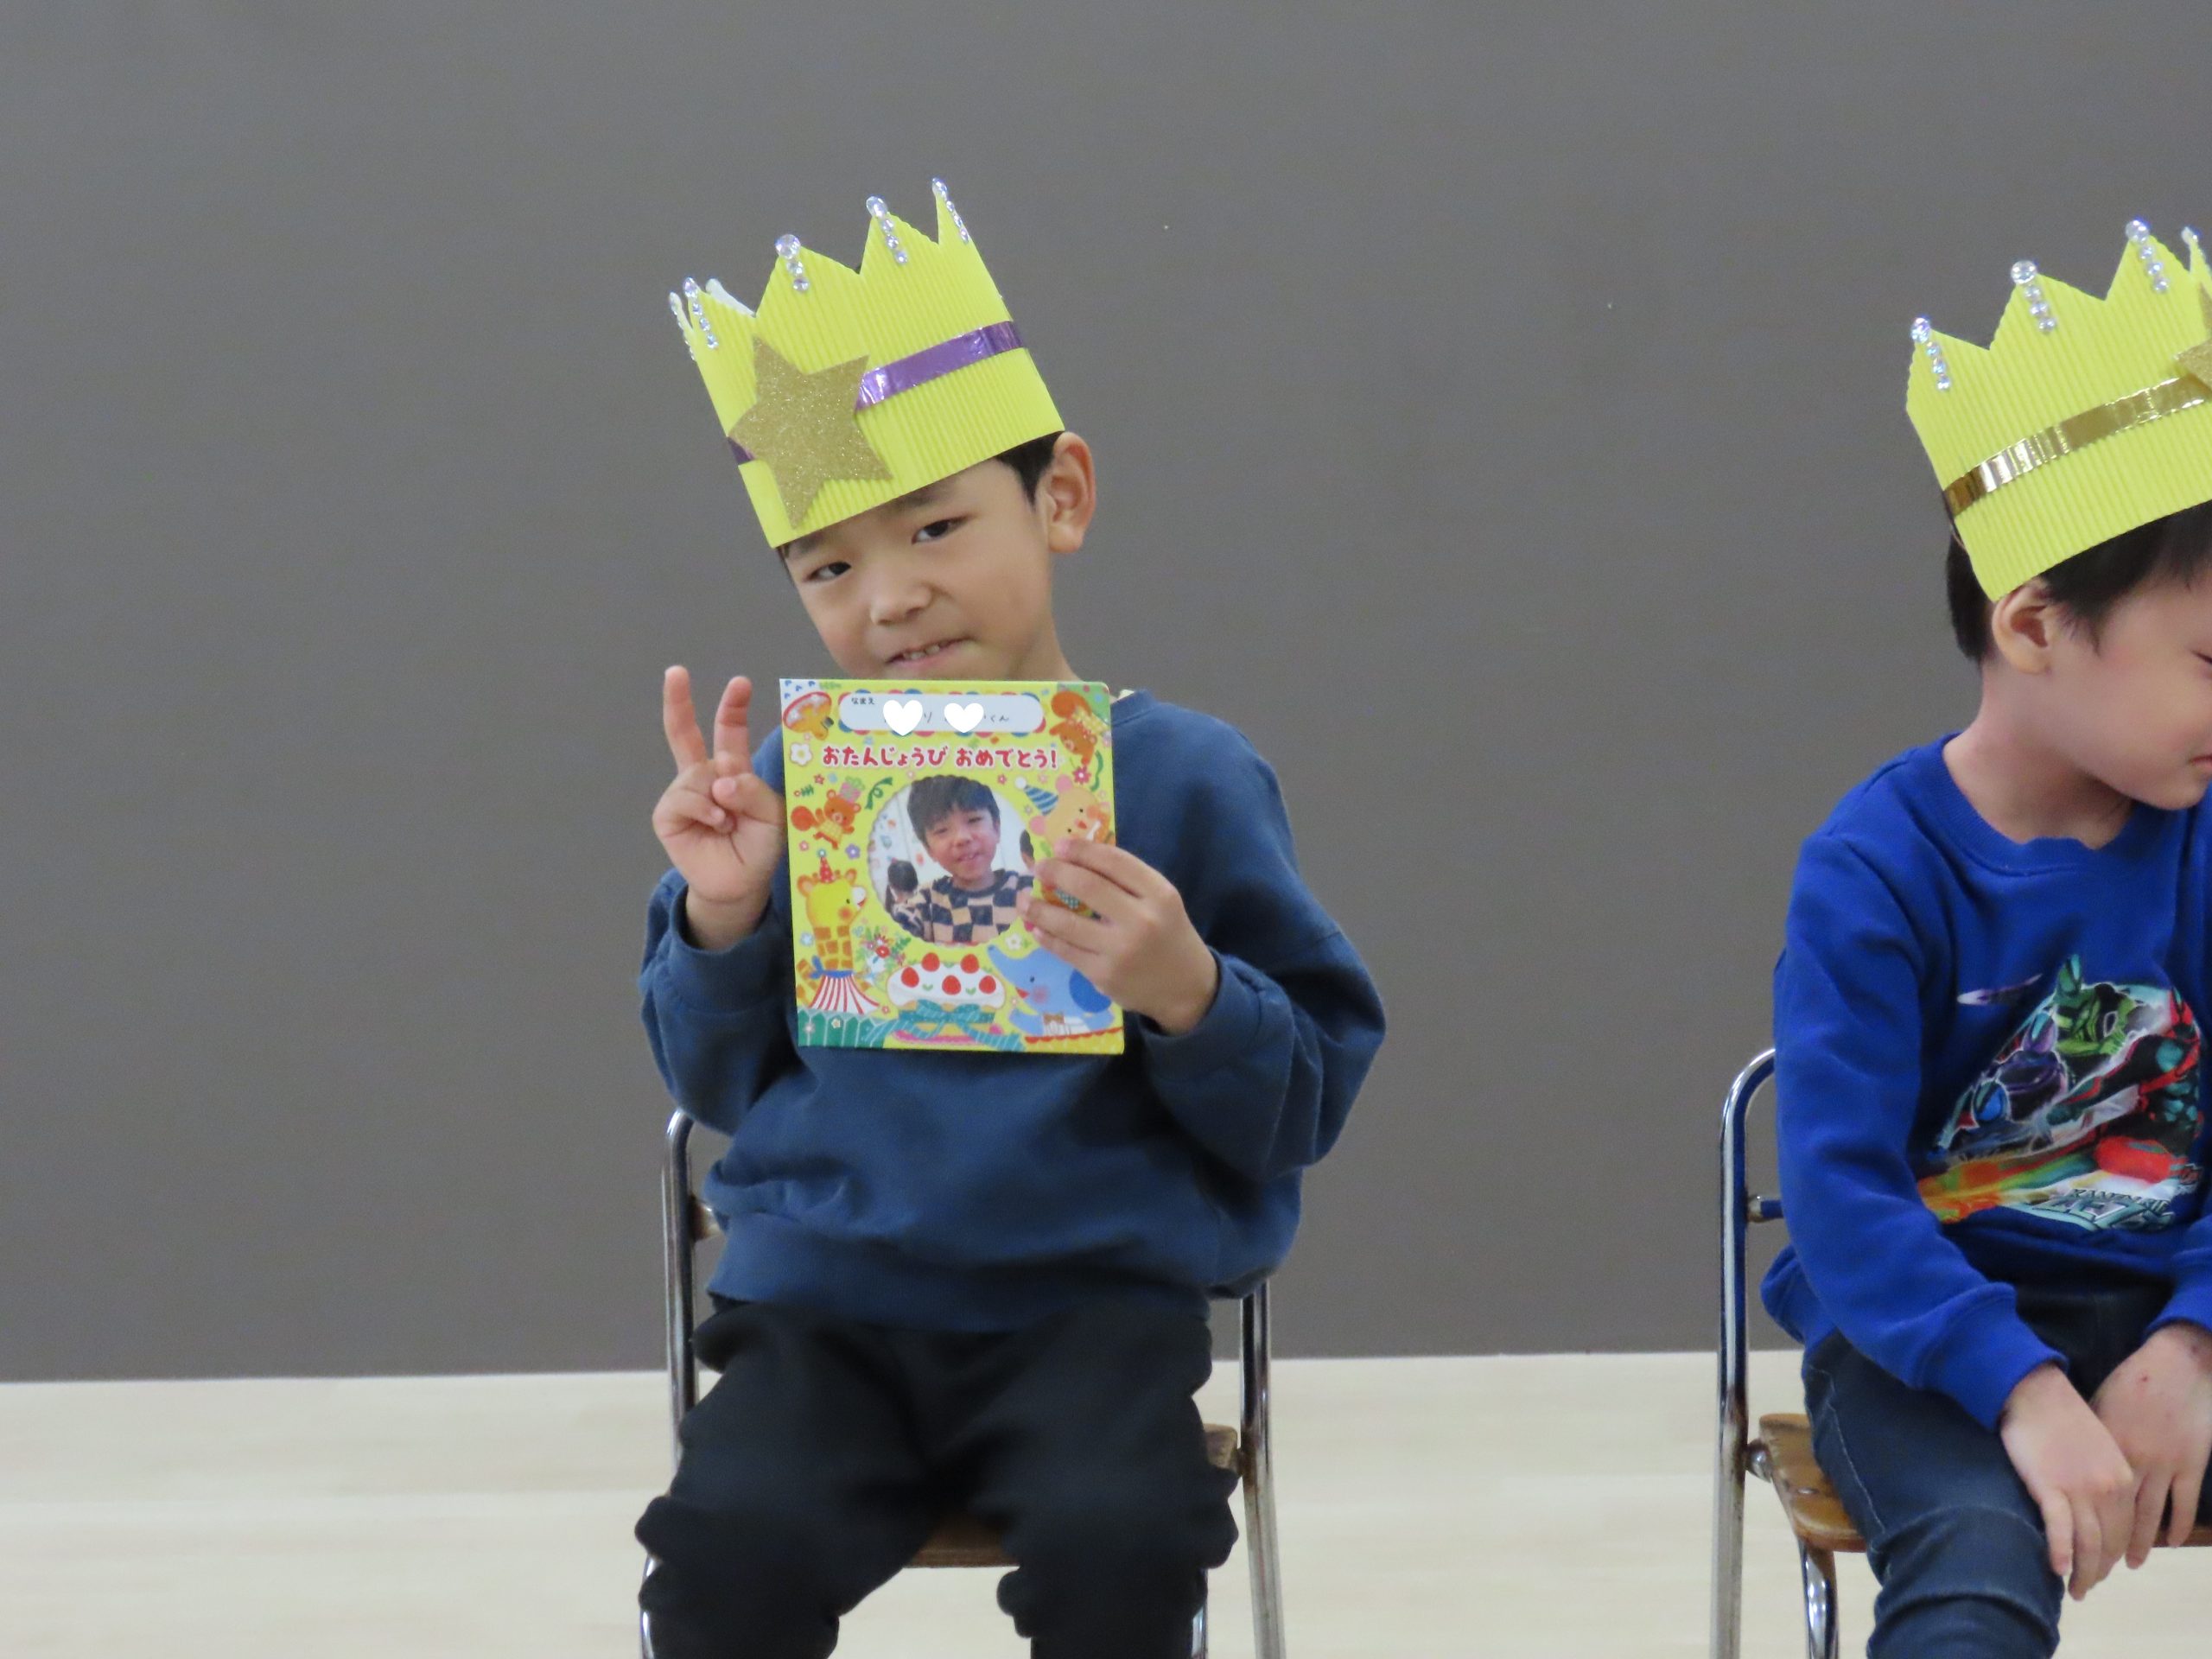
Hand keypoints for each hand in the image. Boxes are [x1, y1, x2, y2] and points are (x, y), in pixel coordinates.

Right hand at [653, 668, 783, 947]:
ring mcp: (683, 794)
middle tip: (675, 672)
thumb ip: (753, 790)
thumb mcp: (772, 816)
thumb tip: (719, 779)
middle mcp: (704, 777)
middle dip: (679, 702)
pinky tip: (716, 824)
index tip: (740, 683)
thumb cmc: (759, 847)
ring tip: (729, 822)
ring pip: (698, 775)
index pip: (729, 733)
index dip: (733, 708)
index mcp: (732, 771)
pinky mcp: (668, 814)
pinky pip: (685, 798)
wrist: (740, 884)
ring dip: (719, 798)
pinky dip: (705, 810)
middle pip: (685, 734)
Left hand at [1018, 839, 1219, 1034]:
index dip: (1083, 850)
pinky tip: (1036, 927)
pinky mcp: (1104, 975)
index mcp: (1159, 894)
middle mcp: (1141, 921)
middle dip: (1056, 873)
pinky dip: (1046, 937)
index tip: (1061, 845)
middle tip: (1038, 867)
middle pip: (1088, 887)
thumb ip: (1128, 881)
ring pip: (1068, 923)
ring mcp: (1120, 951)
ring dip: (1039, 908)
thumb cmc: (1168, 935)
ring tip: (1023, 899)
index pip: (1115, 862)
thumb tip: (1076, 859)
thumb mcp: (1161, 902)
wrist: (1187, 987)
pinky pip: (1066, 950)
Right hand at [2000, 1362, 2138, 1599]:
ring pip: (2087, 1544)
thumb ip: (2104, 1481)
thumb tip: (2097, 1512)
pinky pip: (2059, 1529)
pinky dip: (2061, 1552)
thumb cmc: (2061, 1418)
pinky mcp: (2048, 1486)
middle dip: (2098, 1571)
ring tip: (2074, 1590)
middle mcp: (2108, 1489)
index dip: (2112, 1557)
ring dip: (2082, 1573)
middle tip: (2086, 1588)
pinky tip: (2057, 1568)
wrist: (2034, 1391)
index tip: (2100, 1570)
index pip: (2123, 1532)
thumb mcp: (2098, 1450)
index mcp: (2123, 1479)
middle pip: (2107, 1544)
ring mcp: (2079, 1489)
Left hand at [2093, 1321, 2211, 1565]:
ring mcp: (2165, 1466)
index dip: (2080, 1525)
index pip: (2090, 1497)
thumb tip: (2074, 1466)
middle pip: (2117, 1515)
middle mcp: (2133, 1463)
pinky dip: (2175, 1527)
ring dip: (2139, 1544)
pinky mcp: (2191, 1464)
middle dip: (2105, 1546)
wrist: (2175, 1365)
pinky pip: (2183, 1504)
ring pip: (2150, 1516)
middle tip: (2096, 1570)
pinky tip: (2167, 1542)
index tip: (2071, 1546)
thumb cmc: (2131, 1382)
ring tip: (2128, 1565)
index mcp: (2106, 1449)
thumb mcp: (2099, 1409)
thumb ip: (2091, 1442)